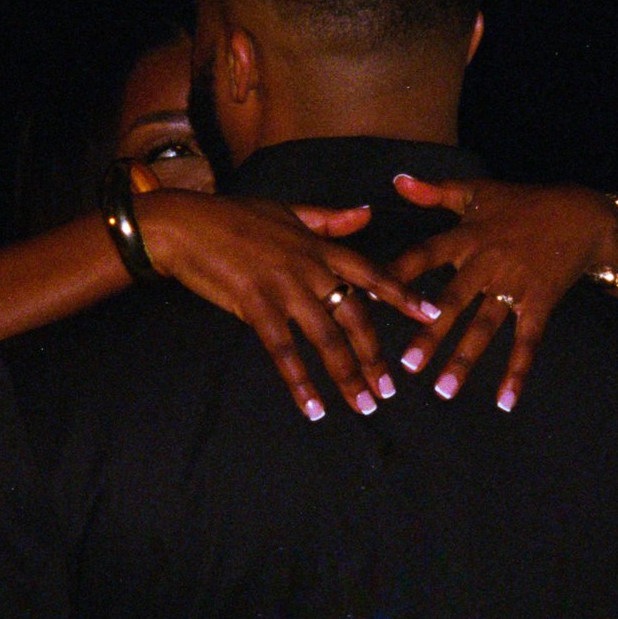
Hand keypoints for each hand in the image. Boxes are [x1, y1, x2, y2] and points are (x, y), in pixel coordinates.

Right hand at [136, 190, 430, 420]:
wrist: (185, 225)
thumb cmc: (234, 216)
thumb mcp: (289, 211)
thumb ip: (330, 219)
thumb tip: (367, 213)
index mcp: (320, 247)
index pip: (372, 273)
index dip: (402, 295)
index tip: (432, 314)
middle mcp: (310, 268)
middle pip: (355, 317)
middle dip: (374, 356)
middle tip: (389, 389)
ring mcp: (284, 287)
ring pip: (326, 339)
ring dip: (347, 376)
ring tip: (363, 405)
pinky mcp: (255, 306)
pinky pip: (284, 351)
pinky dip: (300, 382)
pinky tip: (312, 407)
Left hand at [385, 173, 617, 410]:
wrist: (582, 214)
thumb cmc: (524, 203)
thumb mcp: (479, 191)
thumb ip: (435, 192)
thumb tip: (396, 180)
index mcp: (468, 236)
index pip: (425, 255)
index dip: (399, 274)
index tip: (372, 297)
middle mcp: (488, 262)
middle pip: (454, 301)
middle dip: (430, 333)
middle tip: (407, 365)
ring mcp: (515, 285)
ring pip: (486, 327)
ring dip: (465, 360)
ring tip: (444, 391)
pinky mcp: (540, 302)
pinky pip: (527, 341)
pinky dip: (517, 371)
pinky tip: (505, 400)